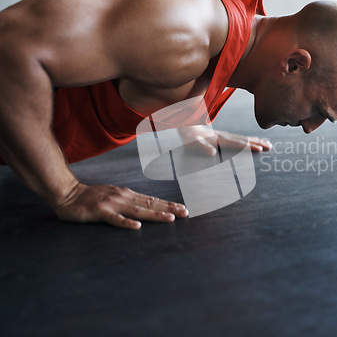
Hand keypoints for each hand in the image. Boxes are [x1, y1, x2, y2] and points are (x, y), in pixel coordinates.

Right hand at [54, 183, 187, 229]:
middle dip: (168, 209)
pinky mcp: (99, 212)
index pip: (152, 200)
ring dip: (154, 214)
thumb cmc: (92, 197)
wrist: (67, 193)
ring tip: (169, 219)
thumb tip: (148, 206)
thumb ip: (129, 201)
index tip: (183, 209)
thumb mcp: (115, 196)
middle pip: (150, 204)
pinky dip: (126, 223)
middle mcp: (123, 197)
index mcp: (128, 195)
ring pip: (137, 210)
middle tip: (185, 213)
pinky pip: (115, 219)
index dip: (168, 204)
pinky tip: (137, 227)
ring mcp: (112, 204)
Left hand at [177, 126, 271, 155]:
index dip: (247, 146)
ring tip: (268, 144)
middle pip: (243, 140)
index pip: (235, 143)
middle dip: (257, 143)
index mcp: (218, 138)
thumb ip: (202, 147)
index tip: (259, 149)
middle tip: (269, 147)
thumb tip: (213, 152)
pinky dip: (249, 139)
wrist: (184, 123)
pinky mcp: (223, 136)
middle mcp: (223, 136)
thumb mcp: (192, 143)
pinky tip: (255, 140)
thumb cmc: (188, 136)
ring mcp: (224, 135)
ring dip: (256, 141)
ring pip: (243, 138)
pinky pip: (239, 138)